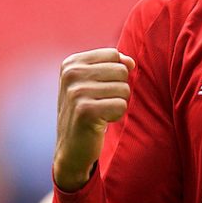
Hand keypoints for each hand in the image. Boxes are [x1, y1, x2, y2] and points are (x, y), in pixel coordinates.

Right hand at [52, 48, 133, 191]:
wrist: (71, 148)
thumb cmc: (87, 111)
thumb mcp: (93, 82)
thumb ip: (113, 66)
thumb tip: (130, 62)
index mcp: (71, 63)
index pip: (113, 55)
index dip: (116, 73)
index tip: (100, 88)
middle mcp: (71, 74)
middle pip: (121, 70)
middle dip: (118, 89)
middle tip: (101, 103)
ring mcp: (76, 92)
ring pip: (124, 89)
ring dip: (117, 104)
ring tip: (100, 112)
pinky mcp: (85, 111)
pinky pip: (121, 105)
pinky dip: (116, 116)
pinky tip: (100, 122)